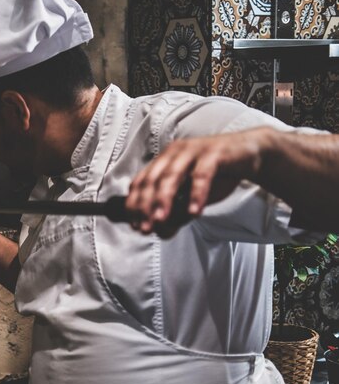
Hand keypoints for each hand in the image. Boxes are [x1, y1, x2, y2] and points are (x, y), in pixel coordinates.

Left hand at [126, 128, 266, 236]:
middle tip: (145, 228)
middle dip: (145, 206)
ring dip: (164, 199)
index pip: (140, 182)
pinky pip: (202, 175)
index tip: (135, 226)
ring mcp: (192, 152)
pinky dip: (196, 194)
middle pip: (152, 180)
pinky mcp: (213, 154)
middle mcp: (173, 154)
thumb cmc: (217, 176)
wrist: (250, 155)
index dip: (134, 205)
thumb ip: (176, 212)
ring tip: (161, 220)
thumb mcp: (191, 197)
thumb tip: (160, 231)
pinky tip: (194, 212)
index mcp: (163, 161)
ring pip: (172, 175)